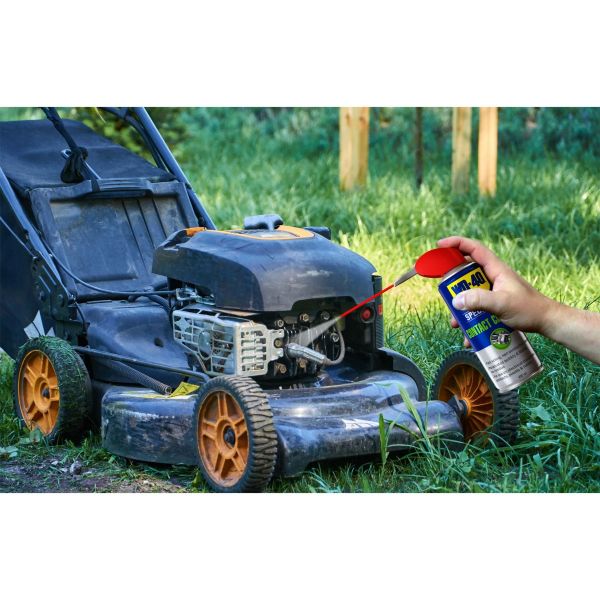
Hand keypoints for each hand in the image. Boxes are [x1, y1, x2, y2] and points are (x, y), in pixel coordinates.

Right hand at [437, 236, 555, 336]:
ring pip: (468, 292)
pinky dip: (469, 319)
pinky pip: (475, 307)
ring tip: (456, 322)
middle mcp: (492, 276)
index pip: (473, 249)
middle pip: (466, 272)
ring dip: (460, 307)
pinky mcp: (493, 303)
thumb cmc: (529, 309)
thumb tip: (455, 301)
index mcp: (495, 269)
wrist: (546, 321)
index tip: (439, 245)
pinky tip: (468, 335)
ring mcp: (492, 290)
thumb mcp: (501, 303)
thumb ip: (479, 300)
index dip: (456, 244)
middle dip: (452, 283)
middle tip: (443, 292)